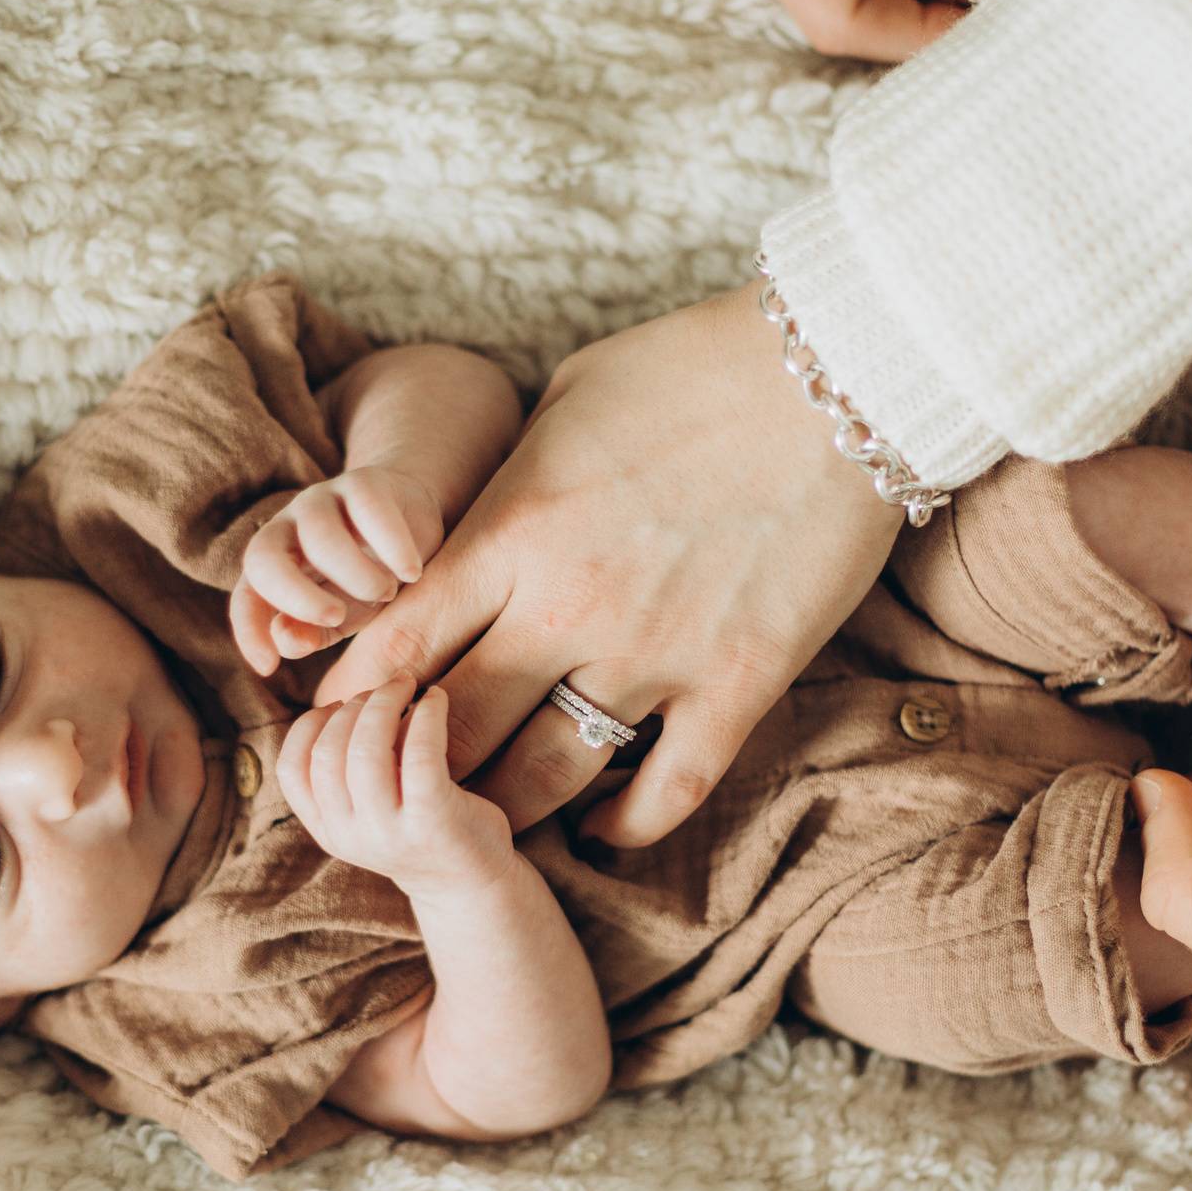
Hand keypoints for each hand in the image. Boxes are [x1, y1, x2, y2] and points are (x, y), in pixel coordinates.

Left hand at [231, 466, 445, 675]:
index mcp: (272, 567)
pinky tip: (411, 572)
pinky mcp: (362, 483)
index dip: (249, 632)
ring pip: (320, 535)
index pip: (246, 598)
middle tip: (335, 618)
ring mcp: (322, 501)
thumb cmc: (365, 579)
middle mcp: (287, 530)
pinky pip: (369, 509)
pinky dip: (392, 545)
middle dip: (295, 596)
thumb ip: (310, 634)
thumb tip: (286, 641)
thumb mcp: (340, 617)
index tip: (269, 668)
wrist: (408, 523)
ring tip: (386, 594)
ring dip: (353, 573)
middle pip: (263, 557)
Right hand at [278, 676, 518, 896]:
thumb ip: (345, 772)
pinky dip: (426, 714)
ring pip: (366, 749)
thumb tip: (346, 699)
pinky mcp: (433, 819)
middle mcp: (351, 836)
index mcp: (328, 831)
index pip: (291, 769)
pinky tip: (436, 700)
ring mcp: (390, 832)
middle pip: (329, 751)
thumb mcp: (367, 810)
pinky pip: (419, 752)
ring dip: (385, 702)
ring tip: (407, 686)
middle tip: (385, 689)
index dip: (310, 724)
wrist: (470, 882)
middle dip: (354, 705)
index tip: (340, 705)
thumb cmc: (419, 829)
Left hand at [319, 282, 903, 843]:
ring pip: (544, 780)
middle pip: (452, 729)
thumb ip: (515, 478)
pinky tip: (602, 824)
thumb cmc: (697, 365)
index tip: (346, 715)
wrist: (844, 372)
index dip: (356, 694)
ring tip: (491, 816)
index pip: (399, 642)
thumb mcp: (567, 401)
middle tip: (408, 779)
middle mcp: (569, 606)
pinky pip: (664, 793)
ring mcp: (656, 654)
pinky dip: (623, 825)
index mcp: (514, 528)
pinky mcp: (738, 685)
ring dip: (506, 807)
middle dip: (416, 764)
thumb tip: (481, 523)